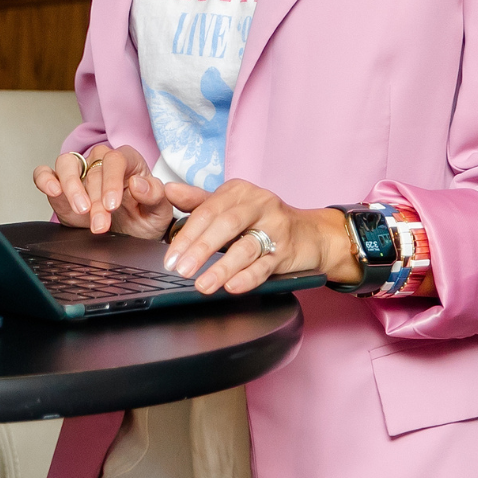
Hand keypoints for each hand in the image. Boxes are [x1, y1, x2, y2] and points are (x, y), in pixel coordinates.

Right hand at [32, 144, 172, 237]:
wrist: (131, 236)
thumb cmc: (145, 219)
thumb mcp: (159, 212)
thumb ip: (155, 195)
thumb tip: (139, 183)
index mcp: (128, 161)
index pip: (116, 160)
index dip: (112, 181)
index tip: (111, 205)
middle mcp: (101, 162)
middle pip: (93, 171)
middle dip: (95, 200)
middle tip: (100, 224)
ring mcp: (80, 172)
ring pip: (67, 163)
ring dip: (71, 186)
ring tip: (80, 209)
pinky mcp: (61, 186)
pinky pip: (45, 173)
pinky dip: (45, 179)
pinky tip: (52, 191)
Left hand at [162, 180, 365, 294]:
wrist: (309, 233)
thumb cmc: (262, 219)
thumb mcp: (231, 205)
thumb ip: (198, 200)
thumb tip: (167, 190)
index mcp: (239, 191)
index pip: (208, 211)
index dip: (187, 235)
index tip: (171, 257)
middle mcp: (259, 204)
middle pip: (226, 225)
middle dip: (201, 249)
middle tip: (181, 270)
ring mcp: (275, 228)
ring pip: (246, 247)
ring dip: (222, 267)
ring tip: (203, 285)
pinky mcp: (287, 251)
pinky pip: (266, 265)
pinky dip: (248, 277)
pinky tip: (233, 287)